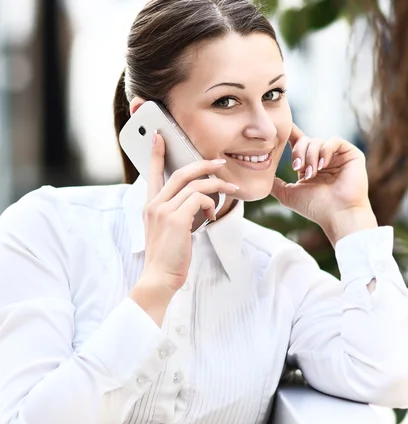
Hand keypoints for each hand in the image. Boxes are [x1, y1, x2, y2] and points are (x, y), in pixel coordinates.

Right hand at [132, 132, 238, 303]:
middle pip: (182, 173)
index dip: (157, 153)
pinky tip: (212, 216)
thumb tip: (201, 202)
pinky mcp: (176, 219)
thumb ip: (179, 213)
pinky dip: (211, 205)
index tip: (161, 137)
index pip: (152, 173)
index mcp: (151, 206)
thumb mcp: (170, 231)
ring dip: (217, 186)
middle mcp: (154, 204)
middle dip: (204, 164)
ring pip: (195, 185)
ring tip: (231, 192)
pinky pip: (200, 199)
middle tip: (220, 164)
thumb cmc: (169, 257)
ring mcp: (164, 210)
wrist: (159, 279)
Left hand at [270, 124, 376, 243]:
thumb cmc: (315, 207)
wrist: (338, 214)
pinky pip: (334, 141)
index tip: (279, 130)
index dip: (290, 135)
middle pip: (305, 140)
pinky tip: (322, 165)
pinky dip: (325, 150)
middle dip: (298, 152)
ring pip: (317, 141)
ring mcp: (337, 157)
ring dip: (310, 156)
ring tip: (312, 173)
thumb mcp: (288, 194)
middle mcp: (323, 159)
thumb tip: (259, 175)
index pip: (298, 144)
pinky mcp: (351, 154)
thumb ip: (274, 183)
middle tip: (297, 168)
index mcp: (310, 165)